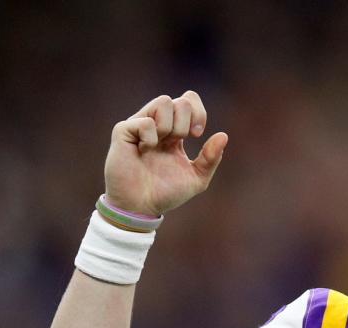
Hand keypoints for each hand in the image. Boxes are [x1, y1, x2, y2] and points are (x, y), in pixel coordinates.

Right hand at [104, 91, 227, 215]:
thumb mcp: (197, 179)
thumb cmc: (166, 193)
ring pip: (163, 101)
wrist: (141, 207)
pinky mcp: (123, 132)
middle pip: (180, 101)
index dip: (198, 112)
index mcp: (175, 132)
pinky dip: (151, 136)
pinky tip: (145, 150)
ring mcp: (140, 126)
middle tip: (180, 141)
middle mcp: (158, 125)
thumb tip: (224, 135)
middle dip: (186, 121)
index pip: (189, 101)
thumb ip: (211, 158)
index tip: (196, 135)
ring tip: (162, 144)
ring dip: (170, 125)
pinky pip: (145, 121)